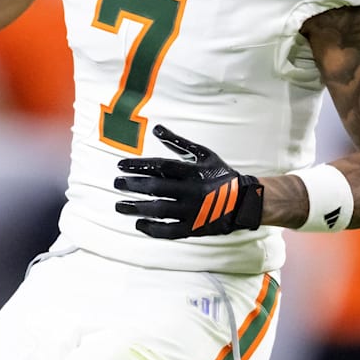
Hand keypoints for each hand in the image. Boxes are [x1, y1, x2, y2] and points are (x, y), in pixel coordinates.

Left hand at [114, 125, 263, 238]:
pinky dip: (153, 229)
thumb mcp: (203, 154)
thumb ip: (178, 143)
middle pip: (156, 188)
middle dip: (133, 186)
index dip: (138, 166)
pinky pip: (170, 230)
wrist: (243, 201)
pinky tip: (139, 224)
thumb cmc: (219, 173)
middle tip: (116, 183)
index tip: (120, 166)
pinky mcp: (193, 228)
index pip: (160, 167)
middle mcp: (191, 191)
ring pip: (159, 210)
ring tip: (119, 205)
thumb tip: (156, 129)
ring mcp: (192, 211)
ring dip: (137, 208)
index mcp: (193, 171)